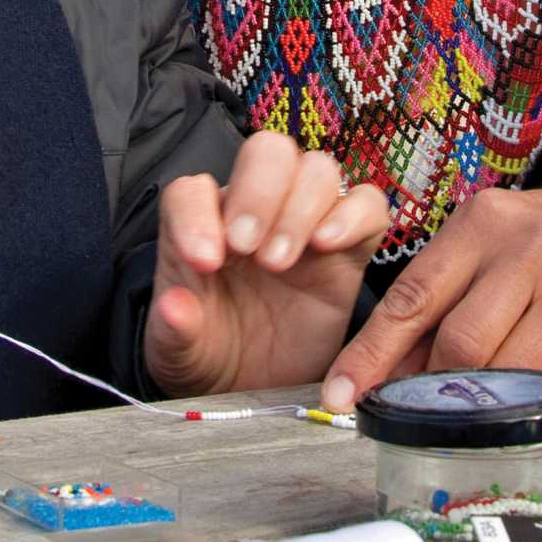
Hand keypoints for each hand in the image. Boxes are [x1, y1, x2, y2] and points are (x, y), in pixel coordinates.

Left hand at [143, 131, 389, 396]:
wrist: (255, 389)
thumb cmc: (211, 357)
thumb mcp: (180, 355)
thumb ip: (174, 330)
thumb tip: (173, 308)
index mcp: (200, 225)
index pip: (192, 191)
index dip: (195, 216)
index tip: (204, 262)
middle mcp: (253, 210)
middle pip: (265, 152)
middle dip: (258, 193)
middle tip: (248, 249)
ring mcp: (304, 223)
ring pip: (316, 169)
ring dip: (300, 207)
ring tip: (281, 262)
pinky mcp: (348, 249)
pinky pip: (367, 205)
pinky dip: (355, 215)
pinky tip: (329, 246)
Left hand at [320, 179, 541, 407]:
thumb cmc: (530, 241)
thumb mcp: (477, 245)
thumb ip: (433, 302)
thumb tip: (380, 376)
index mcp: (480, 224)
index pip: (414, 297)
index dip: (371, 353)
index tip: (338, 396)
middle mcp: (528, 251)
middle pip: (460, 343)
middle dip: (432, 387)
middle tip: (421, 408)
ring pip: (509, 372)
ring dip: (481, 402)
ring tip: (471, 408)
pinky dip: (531, 405)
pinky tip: (523, 402)